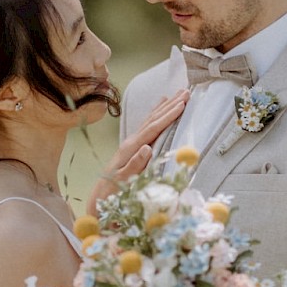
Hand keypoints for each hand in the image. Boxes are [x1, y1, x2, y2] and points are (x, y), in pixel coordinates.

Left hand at [87, 89, 188, 215]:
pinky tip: (162, 105)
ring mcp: (132, 141)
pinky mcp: (134, 145)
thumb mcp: (122, 180)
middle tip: (186, 92)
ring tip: (178, 94)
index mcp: (131, 148)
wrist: (100, 194)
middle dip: (170, 106)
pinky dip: (156, 113)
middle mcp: (131, 141)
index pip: (152, 129)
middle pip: (153, 119)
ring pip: (151, 119)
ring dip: (165, 106)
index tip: (181, 105)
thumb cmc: (112, 190)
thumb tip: (147, 148)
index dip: (167, 117)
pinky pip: (148, 124)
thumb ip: (134, 165)